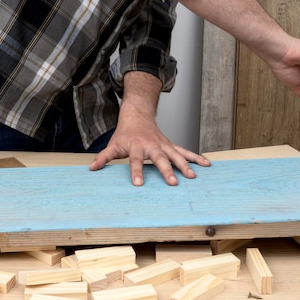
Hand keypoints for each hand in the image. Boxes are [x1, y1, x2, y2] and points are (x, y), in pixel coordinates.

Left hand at [89, 72, 209, 185]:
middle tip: (173, 183)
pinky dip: (195, 157)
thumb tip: (92, 168)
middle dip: (167, 170)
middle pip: (160, 158)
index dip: (136, 171)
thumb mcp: (113, 144)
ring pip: (176, 155)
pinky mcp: (171, 145)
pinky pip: (184, 152)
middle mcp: (152, 145)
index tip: (138, 184)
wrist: (137, 115)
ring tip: (193, 176)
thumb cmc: (125, 133)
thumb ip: (104, 157)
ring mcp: (163, 145)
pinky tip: (206, 164)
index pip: (135, 160)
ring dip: (185, 165)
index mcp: (137, 146)